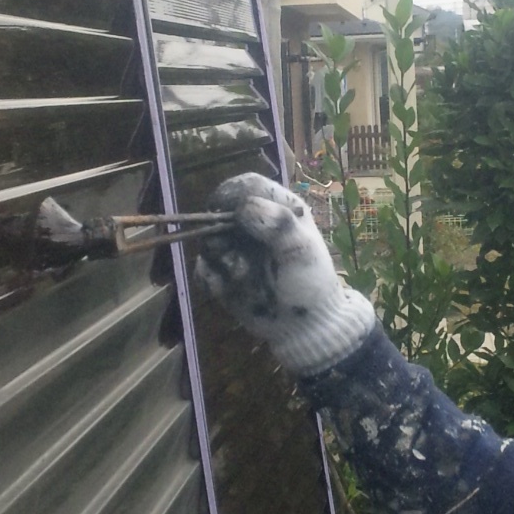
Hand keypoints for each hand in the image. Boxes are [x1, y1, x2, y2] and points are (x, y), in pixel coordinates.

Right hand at [195, 174, 375, 375]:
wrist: (304, 329)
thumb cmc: (310, 284)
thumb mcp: (301, 249)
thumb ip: (276, 223)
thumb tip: (241, 208)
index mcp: (278, 209)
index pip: (246, 185)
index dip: (231, 194)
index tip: (223, 210)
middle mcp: (254, 225)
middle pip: (219, 212)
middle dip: (219, 232)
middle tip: (228, 249)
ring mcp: (237, 250)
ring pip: (207, 241)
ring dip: (219, 259)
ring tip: (242, 277)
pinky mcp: (224, 274)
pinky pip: (203, 269)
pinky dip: (211, 279)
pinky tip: (229, 290)